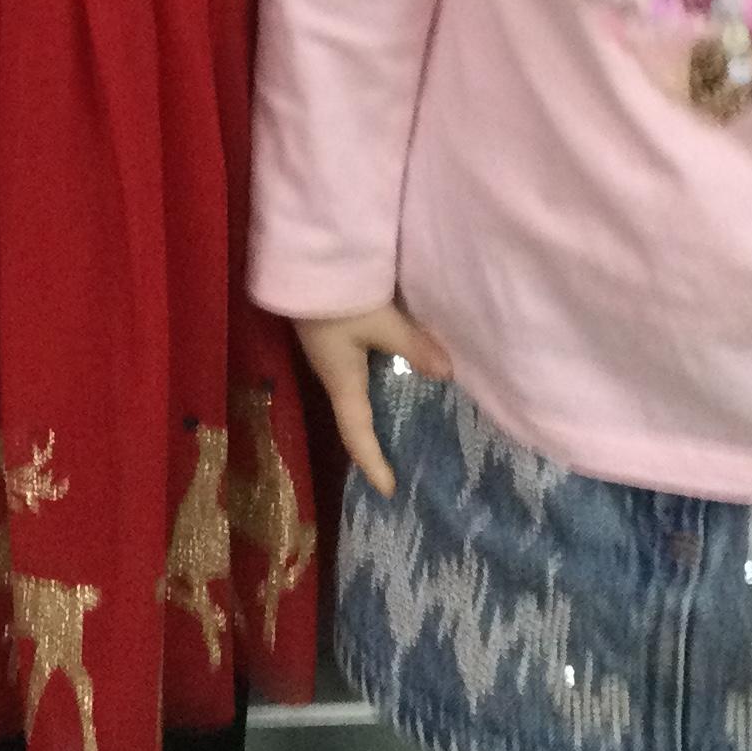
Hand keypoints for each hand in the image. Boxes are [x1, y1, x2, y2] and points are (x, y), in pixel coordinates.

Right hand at [294, 301, 453, 499]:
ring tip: (401, 427)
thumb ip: (413, 346)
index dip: (372, 463)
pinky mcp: (333, 338)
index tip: (390, 489)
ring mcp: (331, 356)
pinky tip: (394, 378)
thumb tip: (448, 375)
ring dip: (376, 415)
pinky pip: (358, 374)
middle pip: (354, 419)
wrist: (303, 261)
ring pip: (357, 396)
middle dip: (374, 444)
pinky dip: (377, 386)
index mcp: (342, 381)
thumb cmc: (336, 297)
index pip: (356, 434)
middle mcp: (334, 375)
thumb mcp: (379, 321)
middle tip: (399, 463)